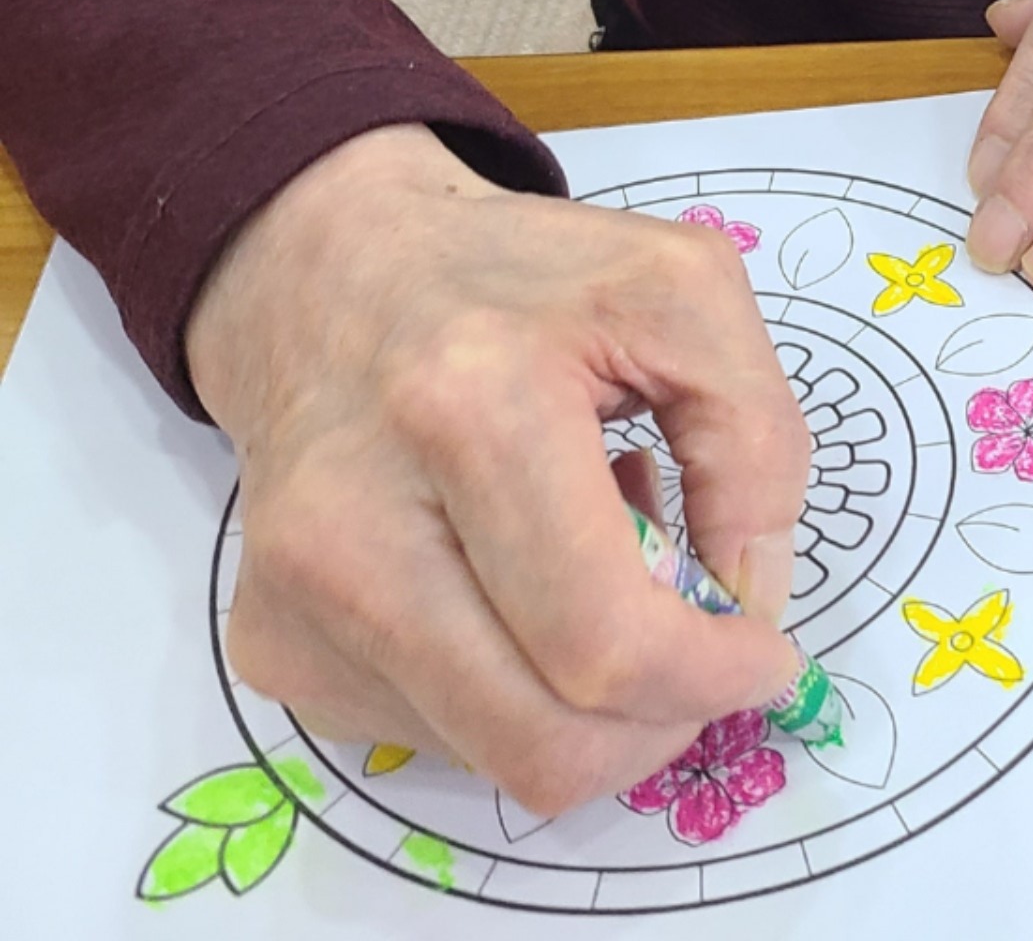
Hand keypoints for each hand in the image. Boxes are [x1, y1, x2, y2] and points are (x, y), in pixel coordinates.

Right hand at [184, 124, 809, 817]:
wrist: (326, 270)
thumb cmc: (517, 277)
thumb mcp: (680, 289)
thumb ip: (756, 437)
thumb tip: (745, 600)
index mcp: (472, 403)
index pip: (604, 638)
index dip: (710, 676)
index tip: (761, 653)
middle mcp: (357, 519)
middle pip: (545, 742)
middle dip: (660, 723)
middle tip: (703, 655)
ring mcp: (298, 598)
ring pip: (492, 762)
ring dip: (586, 708)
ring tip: (598, 576)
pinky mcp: (271, 644)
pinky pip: (431, 738)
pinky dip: (508, 689)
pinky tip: (514, 582)